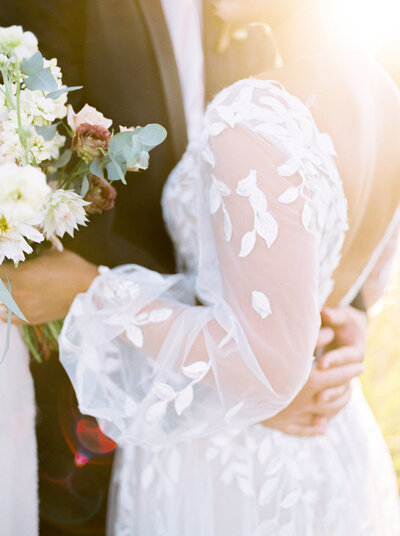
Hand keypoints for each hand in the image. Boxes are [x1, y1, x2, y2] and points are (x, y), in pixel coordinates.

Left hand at [0, 249, 98, 324]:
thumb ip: (33, 257)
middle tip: (15, 276)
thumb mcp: (51, 254)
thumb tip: (26, 258)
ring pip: (2, 300)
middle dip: (4, 279)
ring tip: (14, 289)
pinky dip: (5, 311)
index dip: (4, 265)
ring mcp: (23, 307)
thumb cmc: (73, 268)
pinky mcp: (30, 318)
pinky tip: (6, 306)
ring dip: (5, 293)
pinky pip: (8, 317)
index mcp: (22, 273)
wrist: (89, 290)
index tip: (8, 264)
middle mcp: (19, 292)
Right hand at [262, 304, 367, 435]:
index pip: (338, 376)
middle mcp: (305, 401)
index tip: (359, 365)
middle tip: (352, 383)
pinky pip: (304, 430)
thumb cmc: (260, 358)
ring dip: (336, 409)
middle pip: (335, 399)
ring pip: (325, 417)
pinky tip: (321, 426)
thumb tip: (331, 332)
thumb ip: (311, 338)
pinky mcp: (281, 425)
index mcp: (309, 381)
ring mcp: (293, 416)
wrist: (233, 379)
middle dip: (347, 390)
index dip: (350, 370)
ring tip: (341, 400)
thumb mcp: (287, 345)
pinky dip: (316, 428)